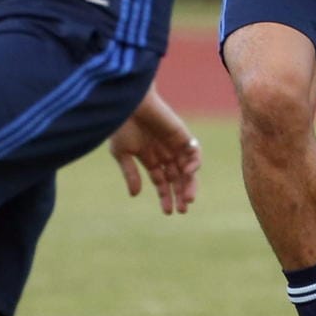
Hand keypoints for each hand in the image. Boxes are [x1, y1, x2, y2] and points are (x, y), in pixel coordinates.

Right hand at [108, 87, 201, 214]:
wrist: (129, 102)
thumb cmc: (121, 125)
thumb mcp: (122, 153)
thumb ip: (130, 173)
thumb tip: (136, 195)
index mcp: (149, 158)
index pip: (161, 182)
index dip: (165, 197)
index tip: (167, 212)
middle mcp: (163, 153)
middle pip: (176, 178)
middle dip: (179, 194)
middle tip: (182, 211)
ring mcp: (174, 145)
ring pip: (186, 170)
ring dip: (188, 184)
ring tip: (187, 199)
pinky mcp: (182, 136)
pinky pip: (193, 153)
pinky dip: (194, 164)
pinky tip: (188, 173)